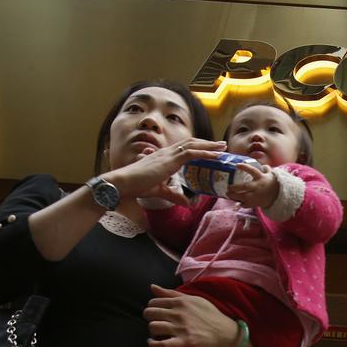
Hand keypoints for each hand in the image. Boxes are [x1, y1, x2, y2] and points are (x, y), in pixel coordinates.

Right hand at [105, 139, 226, 205]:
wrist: (123, 183)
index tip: (210, 149)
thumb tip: (187, 203)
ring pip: (193, 145)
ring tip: (223, 147)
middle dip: (207, 143)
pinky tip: (216, 155)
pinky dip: (205, 153)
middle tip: (221, 145)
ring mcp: (168, 155)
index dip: (198, 147)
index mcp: (164, 157)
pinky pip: (191, 153)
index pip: (184, 148)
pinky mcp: (170, 160)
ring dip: (210, 146)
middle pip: (191, 143)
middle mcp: (167, 152)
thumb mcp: (160, 191)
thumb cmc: (136, 186)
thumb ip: (174, 195)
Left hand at [144, 284, 238, 346]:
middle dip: (150, 319)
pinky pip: (161, 344)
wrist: (225, 333)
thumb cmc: (209, 315)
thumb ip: (171, 293)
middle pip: (149, 313)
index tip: (158, 313)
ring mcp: (181, 328)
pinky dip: (153, 344)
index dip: (153, 308)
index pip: (153, 302)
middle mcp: (179, 313)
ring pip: (153, 327)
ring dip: (153, 331)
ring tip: (158, 333)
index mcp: (181, 302)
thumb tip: (152, 286)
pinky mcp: (184, 342)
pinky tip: (153, 343)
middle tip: (157, 322)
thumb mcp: (193, 299)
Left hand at [226, 163, 279, 208]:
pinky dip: (241, 203)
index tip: (237, 165)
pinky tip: (236, 201)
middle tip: (228, 186)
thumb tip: (259, 162)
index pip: (252, 171)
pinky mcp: (255, 203)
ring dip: (234, 196)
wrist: (278, 196)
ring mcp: (256, 196)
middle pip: (245, 186)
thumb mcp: (270, 174)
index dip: (245, 167)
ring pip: (243, 197)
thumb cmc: (272, 183)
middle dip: (235, 187)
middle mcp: (258, 187)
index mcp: (261, 178)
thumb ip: (265, 168)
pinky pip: (246, 204)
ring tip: (228, 194)